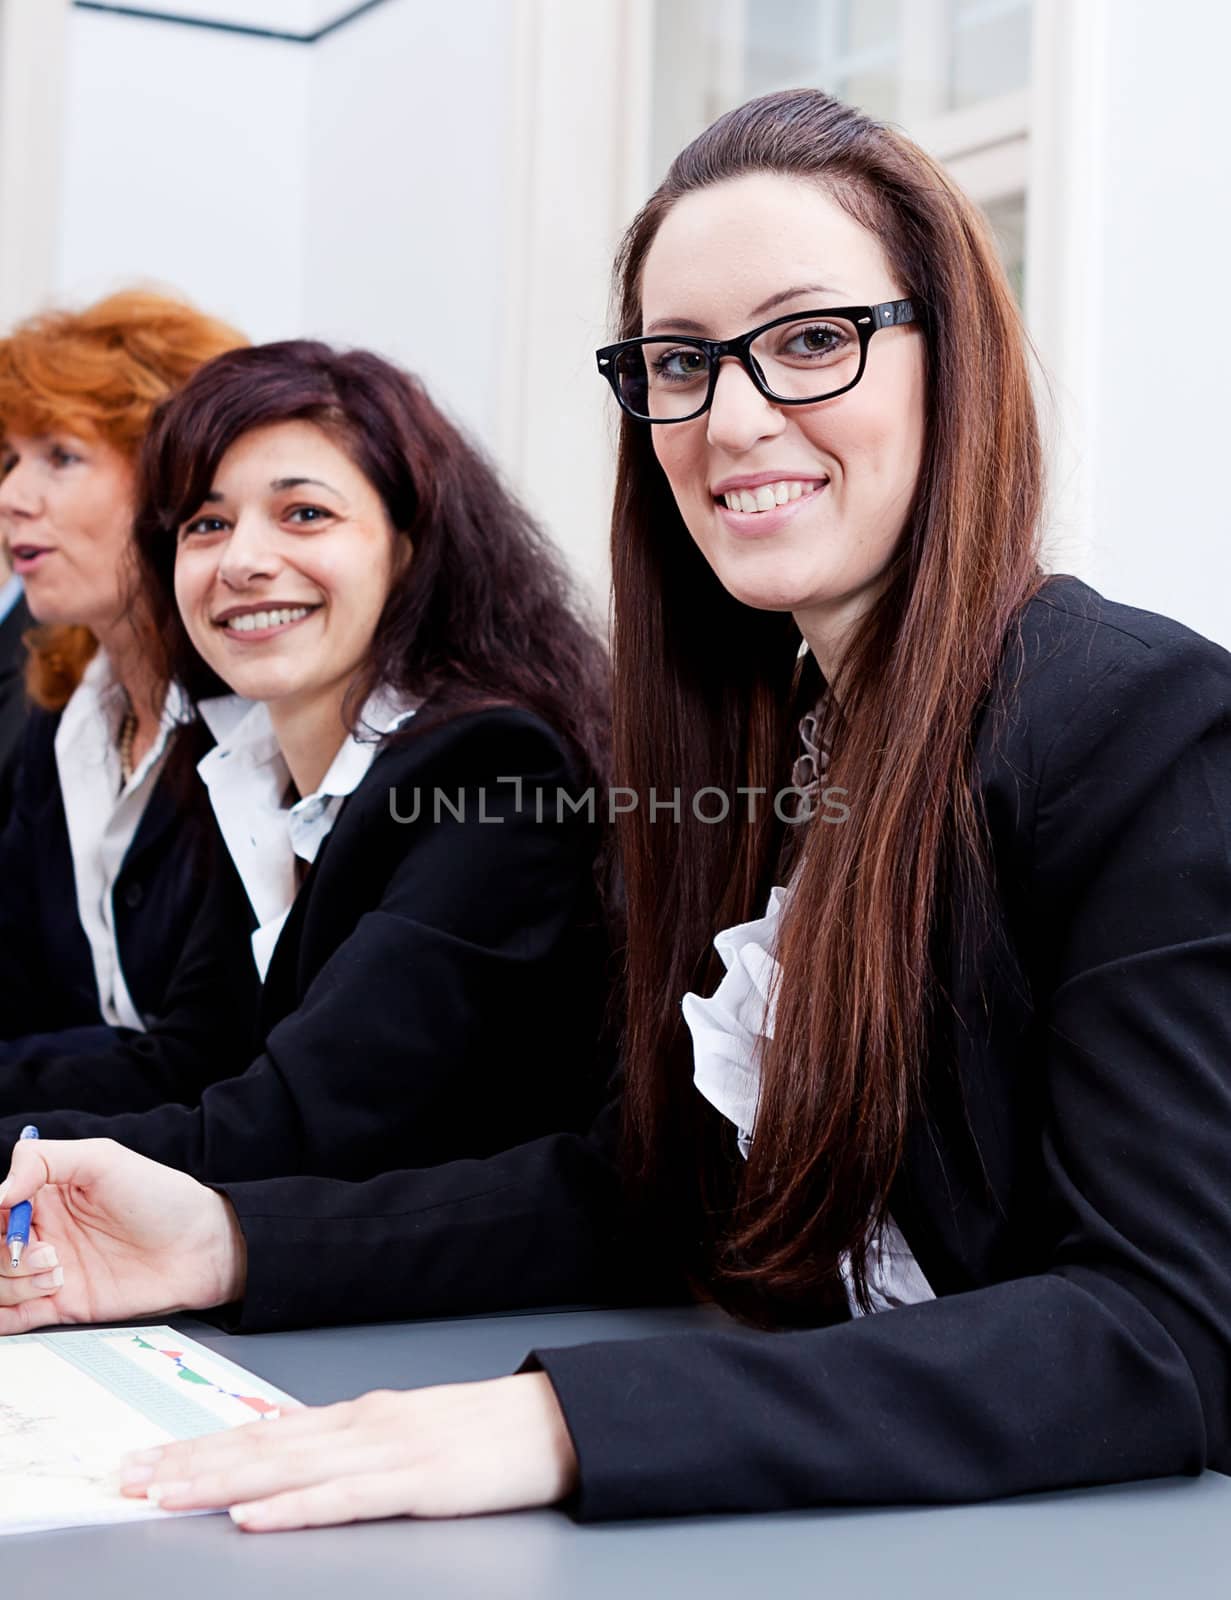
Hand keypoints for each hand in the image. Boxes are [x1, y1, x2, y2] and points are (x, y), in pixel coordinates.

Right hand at [0, 1137, 245, 1331]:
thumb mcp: (103, 1159)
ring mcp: (49, 1271)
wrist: (200, 1247)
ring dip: (14, 1282)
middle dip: (5, 1253)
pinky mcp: (62, 1306)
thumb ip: (43, 1160)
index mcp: (44, 1193)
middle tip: (45, 1251)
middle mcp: (41, 1232)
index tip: (10, 1216)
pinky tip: (34, 1301)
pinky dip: (6, 1317)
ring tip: (57, 1273)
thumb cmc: (159, 1195)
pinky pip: (12, 1320)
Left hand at [119, 1371, 579, 1529]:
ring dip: (219, 1481)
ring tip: (165, 1494)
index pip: (262, 1432)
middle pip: (259, 1447)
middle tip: (127, 1477)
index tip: (146, 1459)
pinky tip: (253, 1515)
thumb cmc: (487, 1432)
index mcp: (359, 1416)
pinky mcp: (417, 1485)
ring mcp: (387, 1452)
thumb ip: (350, 1442)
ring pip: (285, 1469)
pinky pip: (342, 1500)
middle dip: (188, 1463)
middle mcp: (361, 1426)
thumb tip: (290, 1450)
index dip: (199, 1446)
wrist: (555, 1420)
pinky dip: (292, 1508)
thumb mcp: (408, 1429)